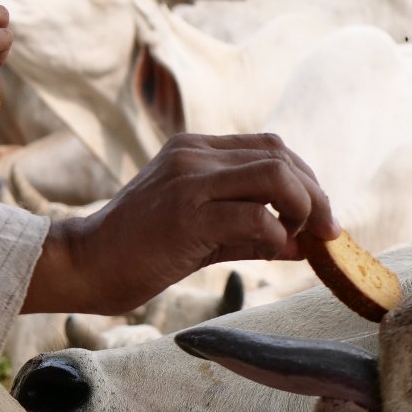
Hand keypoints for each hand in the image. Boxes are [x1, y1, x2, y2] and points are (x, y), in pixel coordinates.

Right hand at [22, 133, 339, 315]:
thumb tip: (303, 243)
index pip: (269, 147)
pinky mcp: (186, 213)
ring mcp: (187, 180)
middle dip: (315, 194)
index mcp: (192, 150)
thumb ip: (249, 232)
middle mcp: (191, 155)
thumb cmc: (137, 252)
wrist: (86, 263)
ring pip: (275, 175)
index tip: (318, 218)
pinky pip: (255, 215)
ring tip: (305, 239)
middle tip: (326, 232)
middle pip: (280, 155)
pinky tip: (275, 252)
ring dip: (304, 208)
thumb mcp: (200, 233)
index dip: (305, 180)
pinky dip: (278, 235)